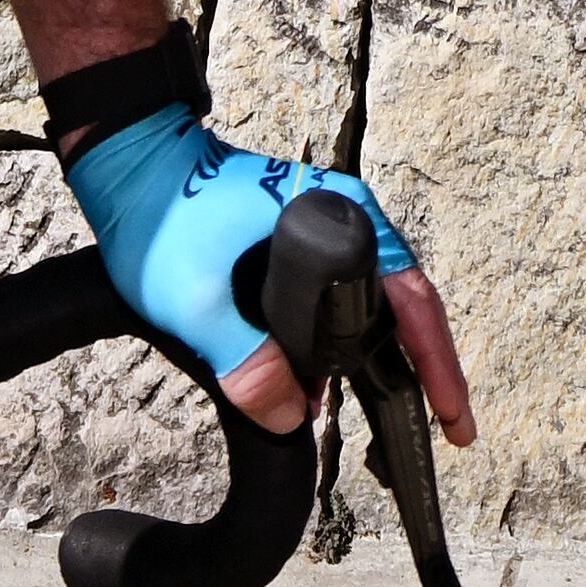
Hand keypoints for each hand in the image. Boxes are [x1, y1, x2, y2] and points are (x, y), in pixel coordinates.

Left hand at [63, 109, 478, 445]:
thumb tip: (290, 419)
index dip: (436, 362)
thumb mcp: (197, 299)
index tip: (455, 416)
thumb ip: (244, 362)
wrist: (130, 160)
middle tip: (447, 426)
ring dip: (378, 359)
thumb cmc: (165, 212)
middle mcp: (345, 217)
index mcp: (341, 216)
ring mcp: (323, 227)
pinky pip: (338, 298)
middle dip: (422, 368)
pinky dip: (342, 342)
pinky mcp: (297, 240)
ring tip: (391, 417)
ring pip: (370, 303)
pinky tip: (324, 384)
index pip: (411, 297)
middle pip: (404, 302)